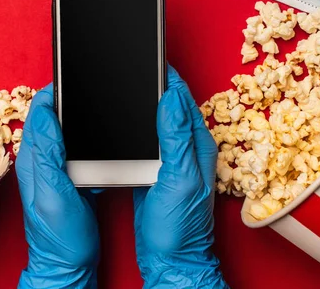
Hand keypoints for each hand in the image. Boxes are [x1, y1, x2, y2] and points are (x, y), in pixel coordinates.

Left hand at [16, 84, 99, 288]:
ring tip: (95, 103)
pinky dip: (88, 139)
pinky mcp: (69, 178)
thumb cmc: (59, 238)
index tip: (71, 77)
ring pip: (65, 131)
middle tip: (86, 84)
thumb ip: (48, 157)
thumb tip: (44, 117)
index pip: (38, 112)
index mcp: (34, 160)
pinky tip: (101, 139)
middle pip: (51, 117)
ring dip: (79, 117)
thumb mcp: (54, 196)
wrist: (66, 266)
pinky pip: (77, 149)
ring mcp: (55, 169)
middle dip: (67, 99)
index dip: (53, 91)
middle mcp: (41, 160)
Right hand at [133, 67, 227, 287]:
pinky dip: (136, 129)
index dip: (168, 77)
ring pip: (156, 123)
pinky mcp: (154, 172)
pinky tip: (122, 125)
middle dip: (154, 86)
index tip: (152, 59)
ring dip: (143, 106)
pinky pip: (146, 142)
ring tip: (128, 87)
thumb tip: (171, 98)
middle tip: (136, 67)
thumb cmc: (181, 227)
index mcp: (196, 145)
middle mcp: (186, 149)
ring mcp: (170, 161)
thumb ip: (176, 137)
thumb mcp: (180, 178)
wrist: (172, 260)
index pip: (182, 100)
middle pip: (169, 107)